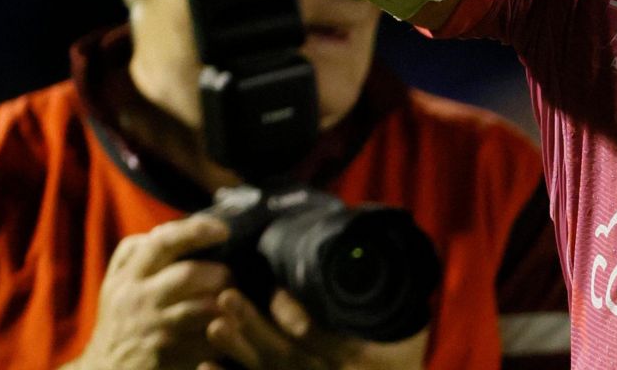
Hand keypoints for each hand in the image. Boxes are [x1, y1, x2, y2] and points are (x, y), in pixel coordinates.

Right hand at [73, 215, 231, 369]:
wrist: (103, 369)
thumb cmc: (121, 317)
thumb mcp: (117, 283)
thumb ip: (137, 253)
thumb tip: (166, 228)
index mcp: (128, 277)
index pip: (162, 243)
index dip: (196, 230)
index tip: (223, 230)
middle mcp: (137, 300)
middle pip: (190, 275)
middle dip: (219, 273)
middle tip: (230, 278)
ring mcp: (151, 330)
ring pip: (203, 308)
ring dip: (227, 304)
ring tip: (233, 302)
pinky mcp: (164, 356)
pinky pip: (205, 339)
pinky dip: (221, 332)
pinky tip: (226, 329)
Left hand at [206, 288, 427, 369]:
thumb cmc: (402, 357)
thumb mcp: (410, 328)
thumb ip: (393, 303)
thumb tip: (380, 256)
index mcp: (360, 359)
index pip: (320, 335)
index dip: (294, 313)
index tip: (274, 289)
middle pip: (287, 355)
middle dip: (255, 327)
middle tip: (228, 297)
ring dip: (239, 349)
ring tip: (216, 324)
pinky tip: (206, 367)